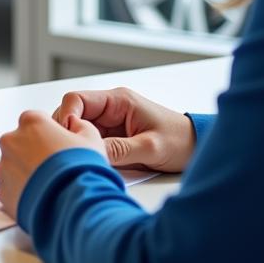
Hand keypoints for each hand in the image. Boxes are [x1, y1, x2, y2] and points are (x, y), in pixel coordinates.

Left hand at [0, 110, 105, 217]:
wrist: (75, 206)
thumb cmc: (82, 169)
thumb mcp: (91, 138)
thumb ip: (78, 124)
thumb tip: (73, 123)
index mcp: (31, 121)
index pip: (36, 121)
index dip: (50, 134)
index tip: (60, 148)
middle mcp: (11, 140)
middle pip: (21, 142)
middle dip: (34, 152)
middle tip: (54, 168)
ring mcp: (4, 166)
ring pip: (12, 165)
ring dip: (26, 172)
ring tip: (48, 185)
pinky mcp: (2, 191)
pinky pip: (10, 188)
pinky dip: (21, 191)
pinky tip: (40, 197)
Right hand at [53, 87, 195, 172]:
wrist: (197, 147)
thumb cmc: (179, 142)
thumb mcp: (149, 148)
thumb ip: (119, 150)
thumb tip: (88, 153)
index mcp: (118, 100)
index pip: (76, 100)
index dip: (65, 117)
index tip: (68, 139)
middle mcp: (110, 108)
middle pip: (72, 114)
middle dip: (68, 133)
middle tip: (72, 154)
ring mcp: (110, 122)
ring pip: (78, 129)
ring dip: (77, 144)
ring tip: (82, 160)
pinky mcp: (112, 136)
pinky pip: (91, 141)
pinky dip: (87, 151)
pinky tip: (90, 163)